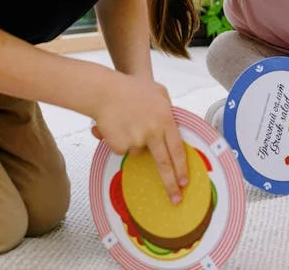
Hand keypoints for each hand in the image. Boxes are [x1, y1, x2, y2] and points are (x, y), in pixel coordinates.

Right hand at [92, 76, 187, 203]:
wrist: (104, 91)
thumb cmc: (130, 88)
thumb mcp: (158, 92)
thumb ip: (167, 108)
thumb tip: (172, 122)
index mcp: (165, 120)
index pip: (177, 149)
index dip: (182, 168)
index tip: (185, 182)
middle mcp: (153, 132)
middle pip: (164, 163)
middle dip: (170, 184)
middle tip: (176, 199)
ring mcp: (136, 140)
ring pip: (139, 151)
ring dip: (134, 141)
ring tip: (127, 121)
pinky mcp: (121, 146)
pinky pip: (123, 149)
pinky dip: (120, 141)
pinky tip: (116, 126)